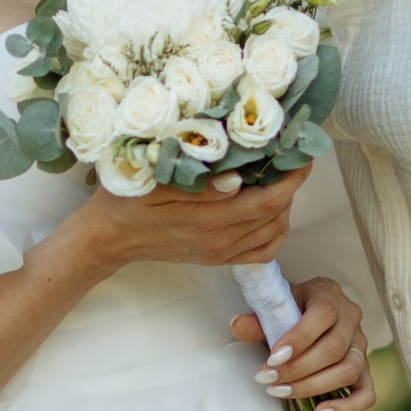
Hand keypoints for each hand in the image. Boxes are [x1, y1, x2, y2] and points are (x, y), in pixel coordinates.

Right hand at [70, 166, 308, 273]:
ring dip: (283, 204)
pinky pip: (262, 251)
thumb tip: (237, 180)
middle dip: (290, 185)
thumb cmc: (125, 201)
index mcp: (206, 221)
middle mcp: (219, 241)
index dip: (292, 178)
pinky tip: (267, 209)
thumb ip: (196, 184)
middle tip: (288, 155)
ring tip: (276, 176)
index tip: (302, 153)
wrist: (108, 238)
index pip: (268, 201)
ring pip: (274, 232)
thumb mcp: (152, 184)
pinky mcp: (217, 258)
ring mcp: (219, 253)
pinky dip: (274, 230)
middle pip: (276, 215)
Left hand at [230, 277, 374, 410]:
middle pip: (334, 348)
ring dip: (313, 387)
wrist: (304, 312)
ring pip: (349, 370)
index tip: (272, 359)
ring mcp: (361, 344)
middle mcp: (351, 317)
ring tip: (281, 392)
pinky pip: (366, 394)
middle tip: (267, 379)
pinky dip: (346, 408)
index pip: (323, 314)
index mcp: (329, 294)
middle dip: (297, 369)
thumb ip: (258, 320)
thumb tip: (237, 325)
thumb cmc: (288, 310)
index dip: (299, 339)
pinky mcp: (365, 369)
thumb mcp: (272, 308)